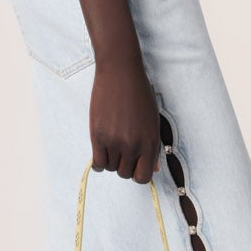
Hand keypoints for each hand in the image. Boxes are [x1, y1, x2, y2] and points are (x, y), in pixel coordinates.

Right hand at [90, 54, 162, 181]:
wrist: (120, 73)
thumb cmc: (139, 94)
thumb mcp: (152, 120)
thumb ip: (153, 146)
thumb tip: (153, 169)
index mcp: (150, 142)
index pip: (143, 177)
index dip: (138, 173)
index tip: (135, 164)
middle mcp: (133, 145)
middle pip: (125, 174)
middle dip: (124, 165)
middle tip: (122, 150)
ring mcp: (115, 142)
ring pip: (111, 168)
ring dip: (111, 160)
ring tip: (112, 144)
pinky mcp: (98, 136)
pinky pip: (97, 163)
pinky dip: (98, 162)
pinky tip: (101, 150)